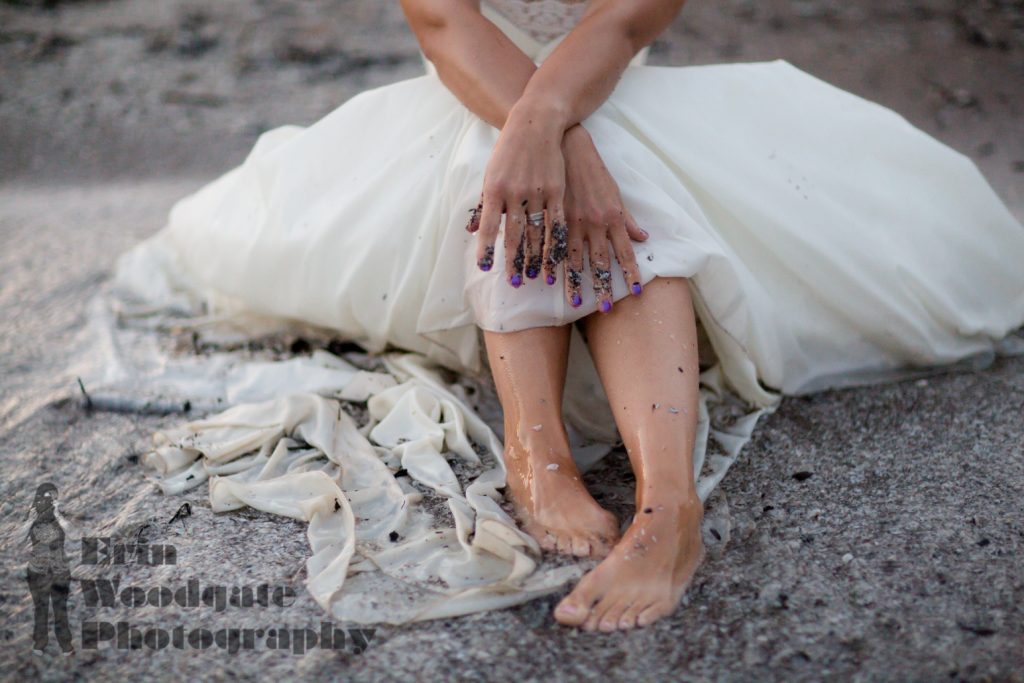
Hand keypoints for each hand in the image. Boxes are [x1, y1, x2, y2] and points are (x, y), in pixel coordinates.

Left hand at [467, 101, 566, 286]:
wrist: (534, 124)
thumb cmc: (508, 151)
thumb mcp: (491, 175)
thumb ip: (484, 205)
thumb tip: (473, 231)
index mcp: (494, 189)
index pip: (490, 226)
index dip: (487, 248)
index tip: (486, 268)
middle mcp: (515, 192)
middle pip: (514, 234)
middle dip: (514, 260)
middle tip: (516, 282)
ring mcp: (537, 191)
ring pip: (536, 231)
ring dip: (536, 256)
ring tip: (536, 275)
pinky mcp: (556, 189)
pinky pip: (557, 220)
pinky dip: (556, 240)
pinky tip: (556, 256)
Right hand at [558, 124, 647, 310]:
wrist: (568, 149)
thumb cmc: (594, 171)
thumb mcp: (616, 195)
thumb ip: (628, 220)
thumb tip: (644, 239)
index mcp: (614, 218)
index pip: (626, 252)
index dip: (630, 273)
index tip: (635, 293)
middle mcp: (595, 224)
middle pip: (602, 263)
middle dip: (604, 288)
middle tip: (605, 310)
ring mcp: (574, 223)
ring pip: (577, 260)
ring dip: (576, 283)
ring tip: (576, 304)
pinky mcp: (555, 219)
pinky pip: (555, 247)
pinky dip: (553, 265)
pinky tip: (549, 279)